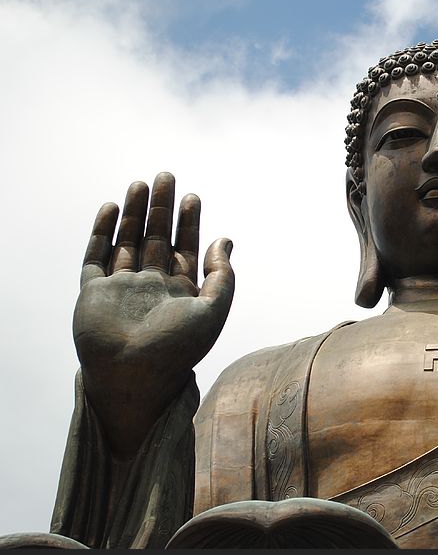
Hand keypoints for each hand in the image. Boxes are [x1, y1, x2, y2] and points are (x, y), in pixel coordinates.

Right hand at [73, 172, 233, 457]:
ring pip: (127, 241)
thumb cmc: (178, 350)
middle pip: (156, 238)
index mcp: (180, 293)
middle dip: (161, 209)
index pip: (186, 249)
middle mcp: (151, 287)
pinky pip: (96, 256)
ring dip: (134, 213)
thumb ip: (223, 276)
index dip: (190, 223)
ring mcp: (121, 289)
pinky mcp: (94, 293)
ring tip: (141, 184)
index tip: (193, 197)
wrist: (134, 378)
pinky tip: (112, 208)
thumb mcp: (213, 311)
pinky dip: (103, 232)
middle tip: (166, 176)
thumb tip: (226, 239)